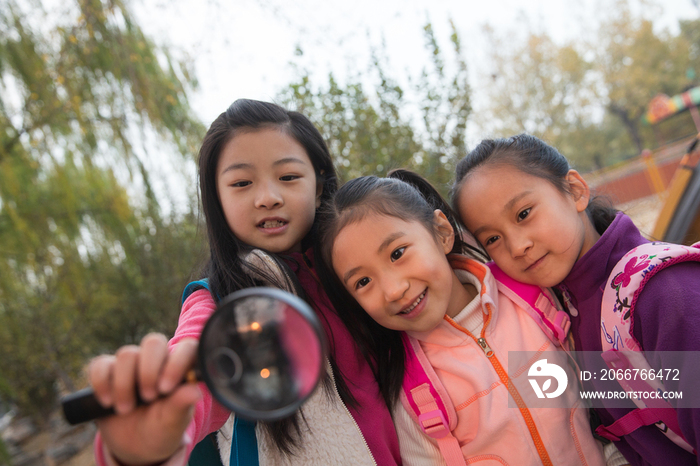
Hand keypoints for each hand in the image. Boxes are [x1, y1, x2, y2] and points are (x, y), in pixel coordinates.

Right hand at [88, 333, 201, 464]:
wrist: (134, 447)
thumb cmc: (161, 430)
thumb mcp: (172, 422)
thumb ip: (182, 405)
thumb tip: (195, 391)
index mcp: (180, 369)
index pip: (186, 347)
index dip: (176, 363)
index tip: (166, 389)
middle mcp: (157, 361)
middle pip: (153, 342)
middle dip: (148, 372)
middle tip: (148, 398)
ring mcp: (132, 364)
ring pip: (126, 354)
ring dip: (124, 385)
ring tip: (126, 410)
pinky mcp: (108, 371)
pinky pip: (100, 364)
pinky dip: (102, 383)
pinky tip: (107, 402)